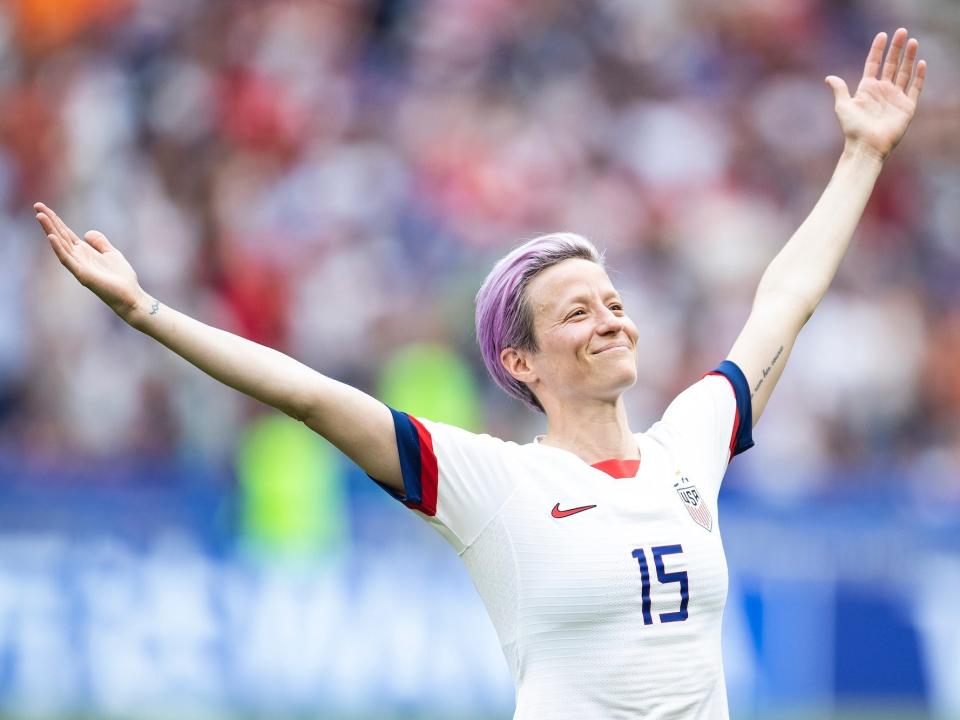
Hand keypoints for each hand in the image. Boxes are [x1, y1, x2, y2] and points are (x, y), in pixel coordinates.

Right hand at [34, 202, 142, 319]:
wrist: (130, 296)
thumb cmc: (121, 278)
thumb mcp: (111, 254)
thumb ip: (100, 242)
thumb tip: (87, 232)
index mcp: (84, 252)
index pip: (66, 233)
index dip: (56, 220)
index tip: (43, 207)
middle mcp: (78, 258)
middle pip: (60, 236)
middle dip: (49, 221)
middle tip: (37, 205)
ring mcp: (78, 266)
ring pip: (60, 245)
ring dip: (50, 230)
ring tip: (40, 216)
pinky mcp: (82, 275)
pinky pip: (67, 260)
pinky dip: (59, 249)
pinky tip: (51, 237)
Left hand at [825, 28, 925, 160]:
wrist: (866, 146)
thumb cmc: (852, 129)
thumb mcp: (843, 106)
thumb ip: (839, 89)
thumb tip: (829, 77)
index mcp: (867, 89)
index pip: (873, 64)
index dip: (878, 50)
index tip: (882, 35)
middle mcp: (882, 91)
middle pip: (891, 64)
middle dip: (896, 48)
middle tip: (902, 31)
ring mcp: (895, 98)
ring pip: (904, 72)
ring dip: (909, 57)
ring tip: (912, 41)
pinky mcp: (907, 106)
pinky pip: (915, 88)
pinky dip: (918, 75)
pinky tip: (920, 63)